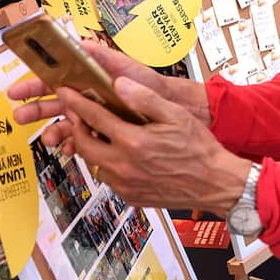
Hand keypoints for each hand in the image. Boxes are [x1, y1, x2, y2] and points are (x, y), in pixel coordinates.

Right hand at [9, 40, 179, 135]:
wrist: (170, 108)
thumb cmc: (147, 83)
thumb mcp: (124, 66)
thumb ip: (101, 55)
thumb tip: (78, 42)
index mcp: (86, 79)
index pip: (54, 80)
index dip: (34, 84)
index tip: (16, 91)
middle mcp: (86, 97)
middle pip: (54, 103)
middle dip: (35, 110)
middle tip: (19, 117)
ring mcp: (93, 116)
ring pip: (65, 124)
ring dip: (53, 131)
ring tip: (49, 139)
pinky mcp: (103, 134)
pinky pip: (82, 141)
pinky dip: (73, 145)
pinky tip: (69, 149)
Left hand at [54, 77, 249, 214]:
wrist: (213, 183)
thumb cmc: (198, 148)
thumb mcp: (175, 115)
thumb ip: (145, 98)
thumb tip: (119, 83)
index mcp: (133, 142)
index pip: (93, 118)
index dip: (76, 103)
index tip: (66, 93)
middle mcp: (123, 166)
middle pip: (83, 143)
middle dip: (75, 125)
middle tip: (77, 113)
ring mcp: (124, 184)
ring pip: (92, 162)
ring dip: (90, 145)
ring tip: (96, 132)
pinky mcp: (129, 196)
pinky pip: (107, 177)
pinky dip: (105, 163)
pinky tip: (117, 153)